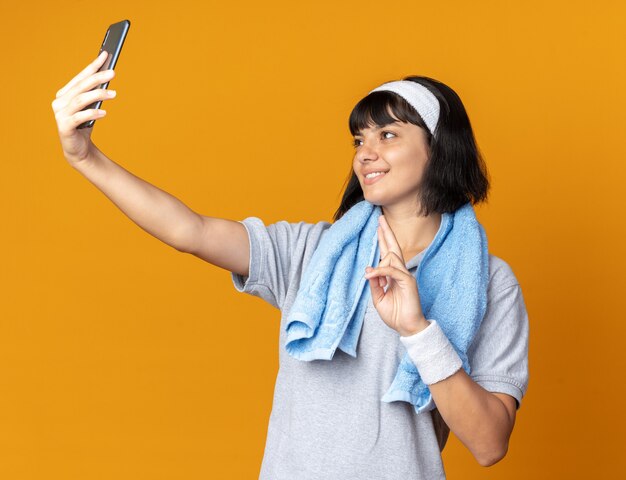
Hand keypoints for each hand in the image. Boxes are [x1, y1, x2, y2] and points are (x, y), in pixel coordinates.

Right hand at [51, 51, 116, 164]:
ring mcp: (60, 114)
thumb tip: (107, 77)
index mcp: (65, 94)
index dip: (92, 66)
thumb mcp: (91, 108)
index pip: (80, 77)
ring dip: (98, 95)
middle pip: (81, 87)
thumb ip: (95, 94)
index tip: (105, 55)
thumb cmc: (85, 126)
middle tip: (113, 73)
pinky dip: (92, 114)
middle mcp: (60, 102)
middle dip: (97, 77)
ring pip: (80, 100)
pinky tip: (104, 113)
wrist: (78, 150)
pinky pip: (79, 118)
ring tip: (114, 94)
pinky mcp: (64, 127)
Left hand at [364, 215, 429, 336]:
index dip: (382, 241)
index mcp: (393, 275)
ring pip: (392, 258)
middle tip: (380, 219)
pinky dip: (381, 271)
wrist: (407, 327)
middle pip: (393, 248)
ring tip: (370, 273)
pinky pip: (392, 271)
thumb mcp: (379, 298)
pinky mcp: (408, 282)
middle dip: (386, 233)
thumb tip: (369, 270)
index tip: (377, 228)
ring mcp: (405, 276)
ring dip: (379, 263)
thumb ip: (375, 284)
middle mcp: (400, 272)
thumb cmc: (395, 314)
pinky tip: (371, 274)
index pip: (387, 254)